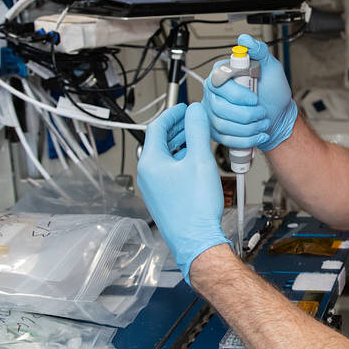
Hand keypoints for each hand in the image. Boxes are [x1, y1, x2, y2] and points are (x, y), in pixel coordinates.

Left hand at [137, 102, 228, 281]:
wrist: (196, 240)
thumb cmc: (195, 208)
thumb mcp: (200, 160)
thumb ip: (197, 131)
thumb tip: (195, 111)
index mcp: (150, 162)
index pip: (157, 127)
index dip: (172, 114)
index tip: (184, 108)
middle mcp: (147, 175)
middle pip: (159, 141)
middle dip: (177, 128)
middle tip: (193, 120)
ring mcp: (153, 188)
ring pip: (165, 156)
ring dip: (180, 143)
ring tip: (197, 137)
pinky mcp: (163, 197)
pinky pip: (169, 170)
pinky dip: (180, 159)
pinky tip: (196, 161)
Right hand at [203, 34, 297, 150]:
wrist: (278, 115)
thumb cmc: (273, 91)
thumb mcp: (271, 67)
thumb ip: (259, 51)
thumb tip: (245, 39)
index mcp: (222, 74)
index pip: (218, 83)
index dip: (237, 94)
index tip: (254, 98)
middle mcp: (213, 93)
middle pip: (219, 107)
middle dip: (247, 114)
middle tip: (262, 112)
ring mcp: (213, 112)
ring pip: (224, 125)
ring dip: (249, 127)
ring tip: (262, 122)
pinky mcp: (217, 131)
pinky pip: (226, 139)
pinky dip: (247, 139)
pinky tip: (258, 134)